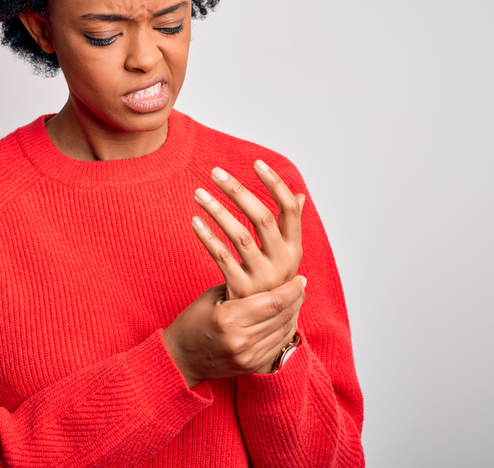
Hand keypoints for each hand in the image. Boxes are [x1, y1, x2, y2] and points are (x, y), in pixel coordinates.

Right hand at [163, 278, 305, 387]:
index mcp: (229, 318)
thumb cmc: (192, 322)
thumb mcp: (212, 298)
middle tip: (300, 286)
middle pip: (282, 316)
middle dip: (296, 299)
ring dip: (294, 314)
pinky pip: (278, 346)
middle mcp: (241, 340)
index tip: (299, 278)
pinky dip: (286, 330)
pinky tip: (287, 318)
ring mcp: (248, 356)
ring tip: (296, 300)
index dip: (291, 289)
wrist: (180, 359)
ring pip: (284, 332)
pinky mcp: (251, 367)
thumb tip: (268, 275)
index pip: (273, 302)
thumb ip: (240, 287)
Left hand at [192, 160, 305, 299]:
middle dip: (238, 191)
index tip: (256, 163)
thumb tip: (299, 196)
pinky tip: (194, 221)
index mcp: (294, 249)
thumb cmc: (268, 282)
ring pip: (240, 235)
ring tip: (198, 193)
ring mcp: (262, 278)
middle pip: (262, 218)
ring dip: (217, 210)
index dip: (275, 185)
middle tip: (215, 172)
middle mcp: (282, 263)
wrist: (259, 328)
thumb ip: (289, 228)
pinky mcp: (241, 290)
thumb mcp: (284, 256)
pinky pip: (221, 257)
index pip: (289, 210)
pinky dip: (206, 237)